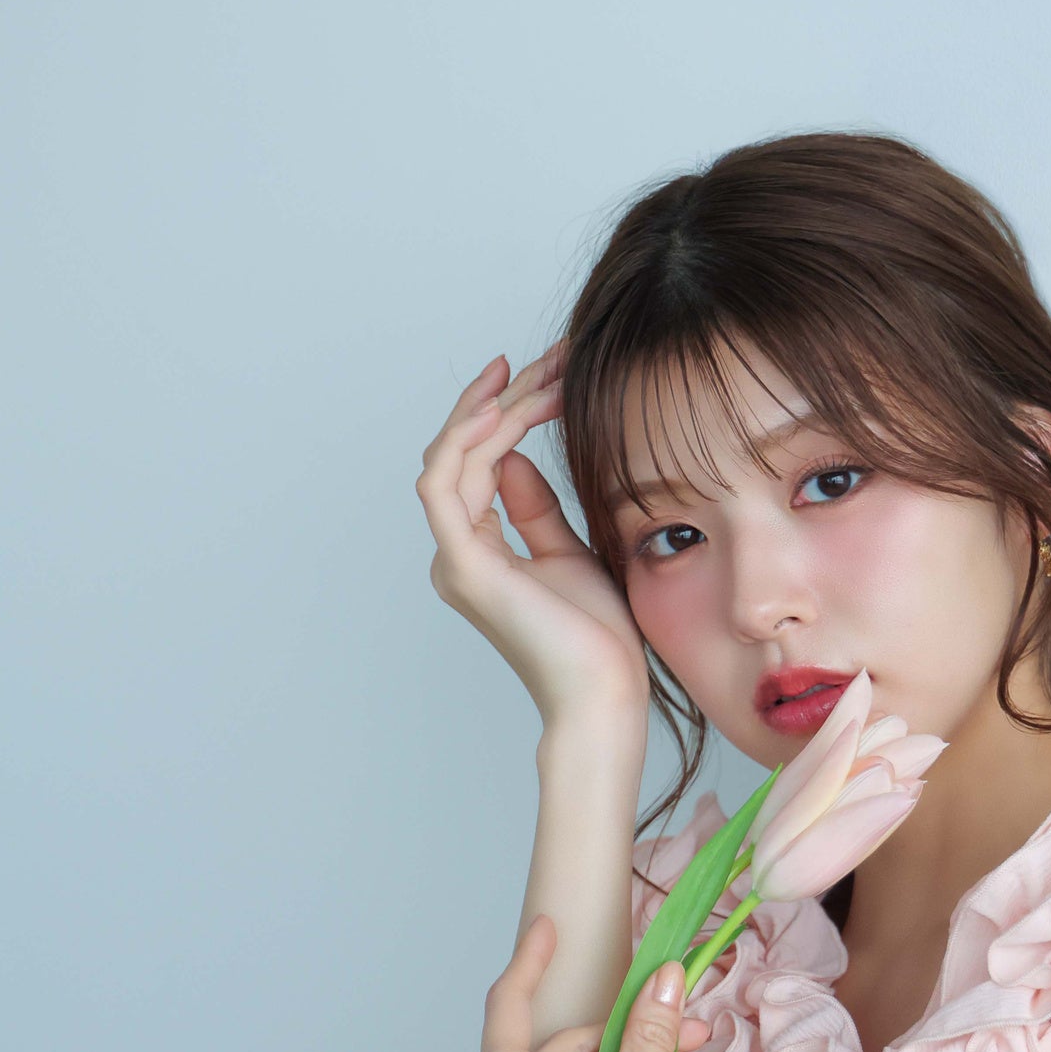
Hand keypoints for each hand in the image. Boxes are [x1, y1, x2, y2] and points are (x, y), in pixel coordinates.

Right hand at [416, 343, 650, 728]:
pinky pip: (445, 487)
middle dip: (504, 397)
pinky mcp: (466, 567)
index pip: (478, 461)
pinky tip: (500, 408)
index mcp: (479, 551)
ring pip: (451, 458)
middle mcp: (458, 553)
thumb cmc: (597, 638)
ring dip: (493, 408)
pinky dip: (465, 442)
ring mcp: (456, 560)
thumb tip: (513, 457)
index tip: (550, 371)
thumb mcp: (570, 551)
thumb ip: (534, 507)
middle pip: (461, 451)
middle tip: (550, 357)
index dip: (508, 409)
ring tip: (537, 373)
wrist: (606, 694)